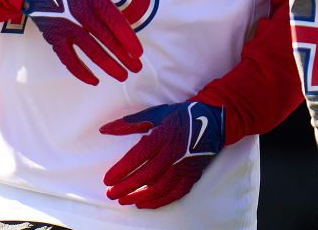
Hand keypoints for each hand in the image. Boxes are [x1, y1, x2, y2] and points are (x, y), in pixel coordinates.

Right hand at [23, 0, 145, 84]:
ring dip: (107, 66)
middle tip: (136, 69)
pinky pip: (67, 58)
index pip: (114, 20)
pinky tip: (94, 81)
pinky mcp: (54, 36)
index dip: (127, 38)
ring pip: (89, 51)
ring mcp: (65, 26)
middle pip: (105, 38)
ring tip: (122, 76)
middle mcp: (79, 12)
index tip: (139, 52)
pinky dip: (80, 71)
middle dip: (122, 56)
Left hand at [100, 101, 224, 208]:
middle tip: (111, 194)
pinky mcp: (192, 175)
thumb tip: (104, 130)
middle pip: (147, 175)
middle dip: (127, 187)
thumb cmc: (180, 116)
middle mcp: (174, 153)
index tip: (107, 180)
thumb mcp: (154, 114)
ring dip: (140, 196)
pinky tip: (144, 203)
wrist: (212, 122)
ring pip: (160, 187)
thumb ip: (128, 124)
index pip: (138, 156)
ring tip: (124, 200)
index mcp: (163, 136)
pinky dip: (159, 201)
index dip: (122, 170)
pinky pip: (175, 193)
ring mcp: (184, 166)